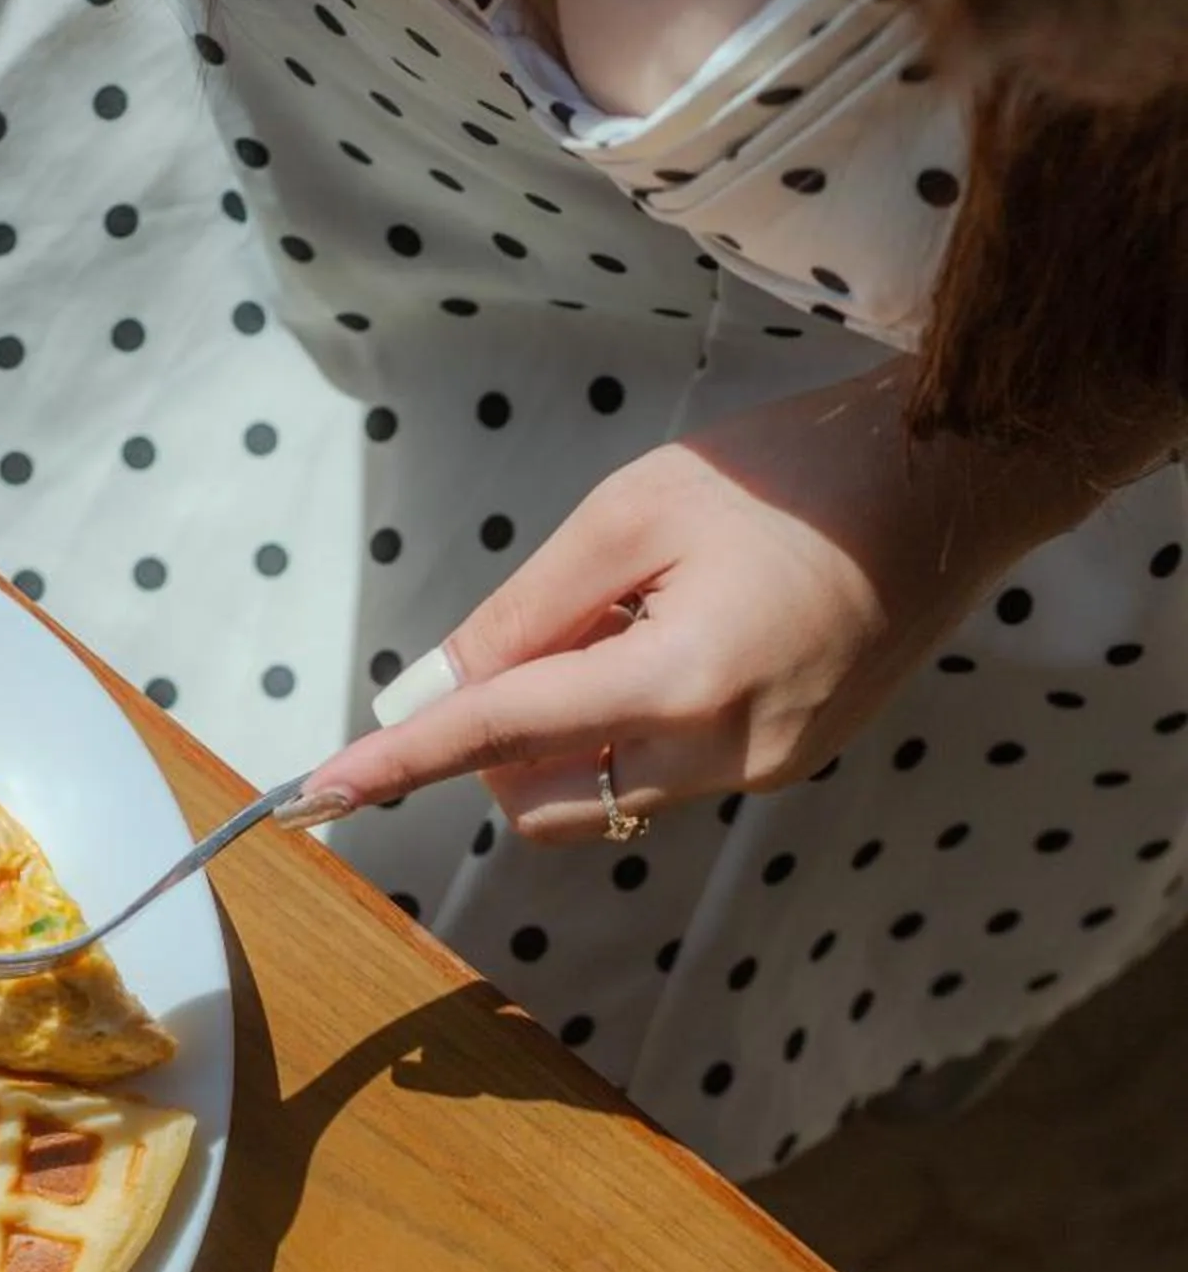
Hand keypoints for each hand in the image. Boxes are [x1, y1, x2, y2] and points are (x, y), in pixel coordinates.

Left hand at [303, 363, 1093, 836]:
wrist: (954, 480)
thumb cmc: (795, 472)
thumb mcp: (634, 511)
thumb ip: (522, 615)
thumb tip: (428, 693)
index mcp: (683, 682)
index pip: (501, 737)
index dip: (402, 763)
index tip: (318, 795)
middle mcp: (726, 753)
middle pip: (544, 798)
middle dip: (500, 745)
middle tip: (547, 627)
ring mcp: (765, 770)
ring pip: (603, 796)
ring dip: (570, 732)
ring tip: (636, 617)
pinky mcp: (788, 765)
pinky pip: (666, 772)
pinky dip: (633, 723)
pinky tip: (687, 634)